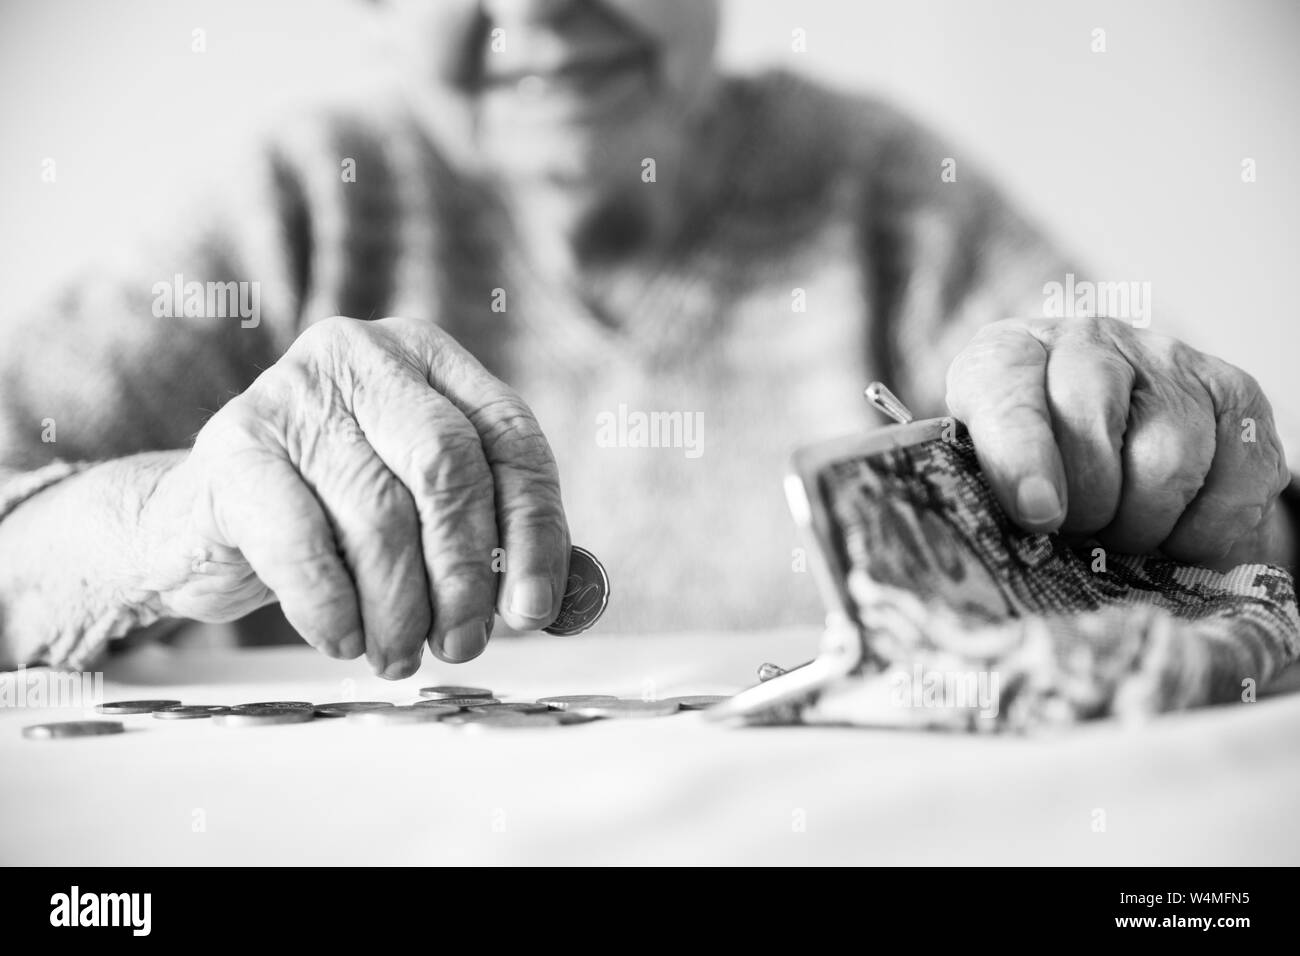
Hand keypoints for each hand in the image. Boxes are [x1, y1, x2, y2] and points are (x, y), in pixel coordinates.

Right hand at [139, 316, 569, 676]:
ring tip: (399, 654)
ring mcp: (293, 393)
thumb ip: (482, 534)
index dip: (535, 529)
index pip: (509, 437)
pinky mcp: (234, 446)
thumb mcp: (412, 503)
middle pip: (447, 466)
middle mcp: (363, 355)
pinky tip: (343, 638)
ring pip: (379, 514)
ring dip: (399, 608)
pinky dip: (333, 610)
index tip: (534, 608)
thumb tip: (544, 604)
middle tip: (463, 643)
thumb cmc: (326, 513)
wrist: (194, 518)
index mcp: (427, 357)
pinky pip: (304, 546)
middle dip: (465, 572)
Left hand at [945, 317, 1289, 565]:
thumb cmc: (1031, 464)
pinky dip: (1207, 529)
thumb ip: (984, 489)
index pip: (1009, 394)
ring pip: (1168, 461)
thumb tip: (1022, 525)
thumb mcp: (984, 467)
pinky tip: (1178, 532)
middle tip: (1081, 533)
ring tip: (1123, 534)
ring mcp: (1167, 362)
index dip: (1022, 458)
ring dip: (1145, 524)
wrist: (1106, 432)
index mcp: (1009, 357)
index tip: (1037, 514)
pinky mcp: (1236, 394)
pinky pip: (1235, 479)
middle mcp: (1088, 343)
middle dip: (1088, 507)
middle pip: (1094, 428)